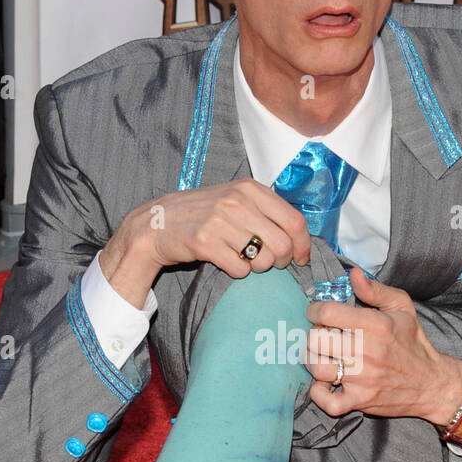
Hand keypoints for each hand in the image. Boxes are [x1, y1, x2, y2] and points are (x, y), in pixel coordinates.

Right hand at [126, 179, 312, 278]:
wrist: (158, 223)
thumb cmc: (203, 214)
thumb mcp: (235, 199)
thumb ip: (266, 210)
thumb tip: (299, 236)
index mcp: (250, 188)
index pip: (294, 221)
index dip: (303, 245)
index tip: (301, 258)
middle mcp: (237, 202)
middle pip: (283, 245)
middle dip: (281, 261)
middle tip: (270, 263)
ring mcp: (220, 221)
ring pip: (263, 260)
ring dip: (257, 267)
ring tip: (243, 259)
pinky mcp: (206, 243)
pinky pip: (240, 270)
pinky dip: (237, 272)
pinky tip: (226, 261)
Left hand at [303, 268, 461, 423]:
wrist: (431, 384)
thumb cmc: (413, 343)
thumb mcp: (402, 308)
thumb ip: (375, 290)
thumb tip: (353, 274)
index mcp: (375, 325)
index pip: (327, 313)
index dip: (315, 310)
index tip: (318, 314)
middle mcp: (366, 351)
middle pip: (316, 339)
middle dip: (314, 334)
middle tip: (323, 335)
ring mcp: (362, 378)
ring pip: (316, 367)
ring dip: (313, 360)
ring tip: (323, 356)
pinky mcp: (360, 401)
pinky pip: (327, 402)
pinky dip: (319, 394)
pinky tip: (324, 383)